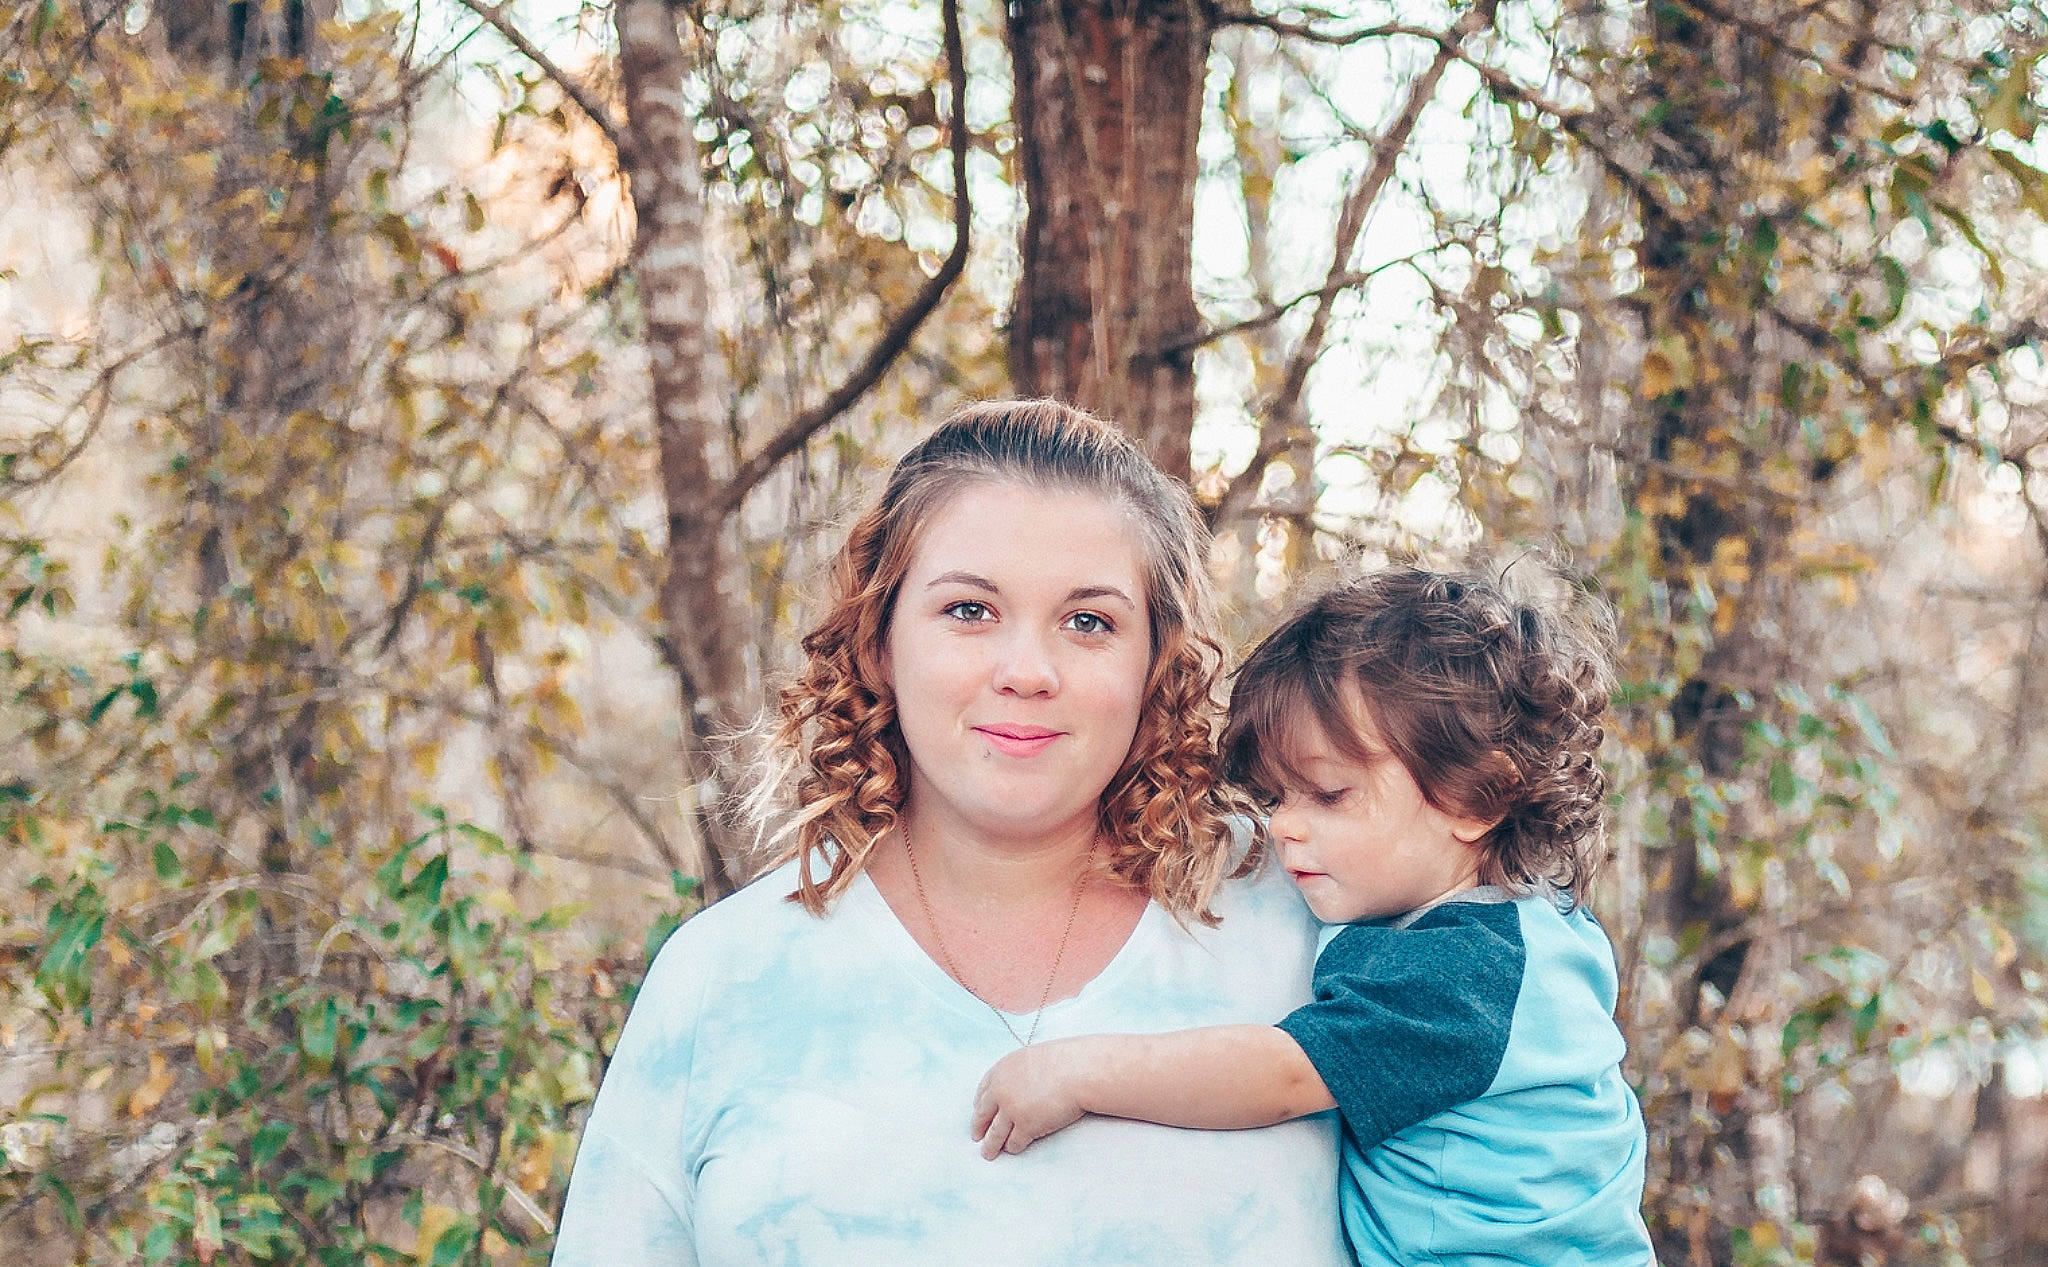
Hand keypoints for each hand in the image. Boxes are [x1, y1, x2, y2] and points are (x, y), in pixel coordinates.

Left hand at [970, 1039, 1089, 1158]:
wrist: (1079, 1071)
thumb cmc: (1064, 1061)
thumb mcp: (1031, 1058)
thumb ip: (1018, 1073)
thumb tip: (1017, 1086)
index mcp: (1000, 1071)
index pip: (982, 1092)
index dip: (980, 1105)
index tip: (979, 1113)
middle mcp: (1000, 1091)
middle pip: (983, 1115)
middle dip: (978, 1128)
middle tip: (976, 1137)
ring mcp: (1012, 1110)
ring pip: (995, 1134)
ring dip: (990, 1146)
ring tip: (988, 1154)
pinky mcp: (1026, 1126)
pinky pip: (1014, 1142)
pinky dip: (1013, 1147)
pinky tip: (1013, 1149)